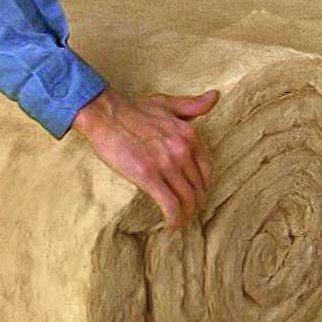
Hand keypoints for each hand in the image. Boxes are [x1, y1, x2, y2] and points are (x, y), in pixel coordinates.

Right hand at [71, 87, 219, 229]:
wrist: (106, 114)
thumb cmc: (134, 110)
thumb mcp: (168, 104)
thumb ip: (193, 105)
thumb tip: (215, 96)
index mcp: (189, 134)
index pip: (206, 170)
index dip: (202, 186)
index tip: (195, 194)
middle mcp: (182, 149)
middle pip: (198, 187)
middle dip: (195, 203)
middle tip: (186, 212)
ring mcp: (166, 163)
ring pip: (187, 199)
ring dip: (186, 215)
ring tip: (179, 221)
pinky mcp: (148, 176)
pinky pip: (170, 205)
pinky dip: (174, 219)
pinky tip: (171, 225)